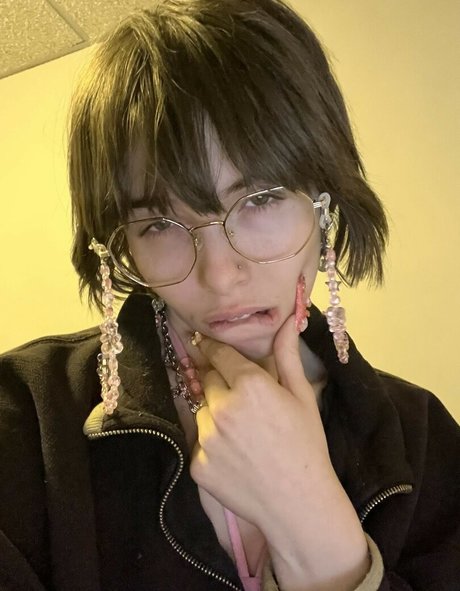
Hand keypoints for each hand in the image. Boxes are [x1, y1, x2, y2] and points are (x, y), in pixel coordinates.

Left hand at [190, 314, 332, 525]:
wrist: (299, 504)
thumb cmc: (307, 445)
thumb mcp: (302, 396)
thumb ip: (287, 355)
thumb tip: (288, 320)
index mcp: (249, 385)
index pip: (218, 354)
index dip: (215, 350)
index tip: (211, 348)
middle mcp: (222, 408)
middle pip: (208, 382)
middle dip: (222, 387)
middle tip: (244, 406)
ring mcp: (206, 439)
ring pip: (202, 412)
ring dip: (215, 416)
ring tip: (242, 436)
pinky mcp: (196, 466)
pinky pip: (198, 444)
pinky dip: (211, 446)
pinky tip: (235, 457)